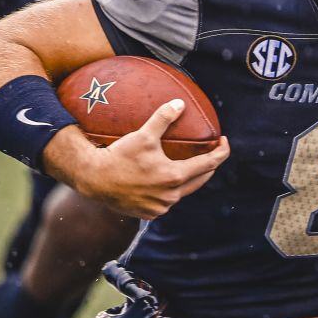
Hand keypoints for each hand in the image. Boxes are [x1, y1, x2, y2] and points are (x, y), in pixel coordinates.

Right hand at [58, 99, 232, 219]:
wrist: (94, 180)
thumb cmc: (119, 156)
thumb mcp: (143, 135)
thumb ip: (163, 118)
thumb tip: (180, 103)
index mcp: (174, 177)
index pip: (210, 164)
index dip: (221, 152)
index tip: (224, 141)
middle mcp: (171, 196)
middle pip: (201, 180)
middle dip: (209, 165)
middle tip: (211, 152)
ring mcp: (160, 207)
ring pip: (184, 191)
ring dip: (189, 178)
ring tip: (188, 164)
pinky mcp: (149, 214)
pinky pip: (167, 201)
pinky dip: (170, 190)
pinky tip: (165, 180)